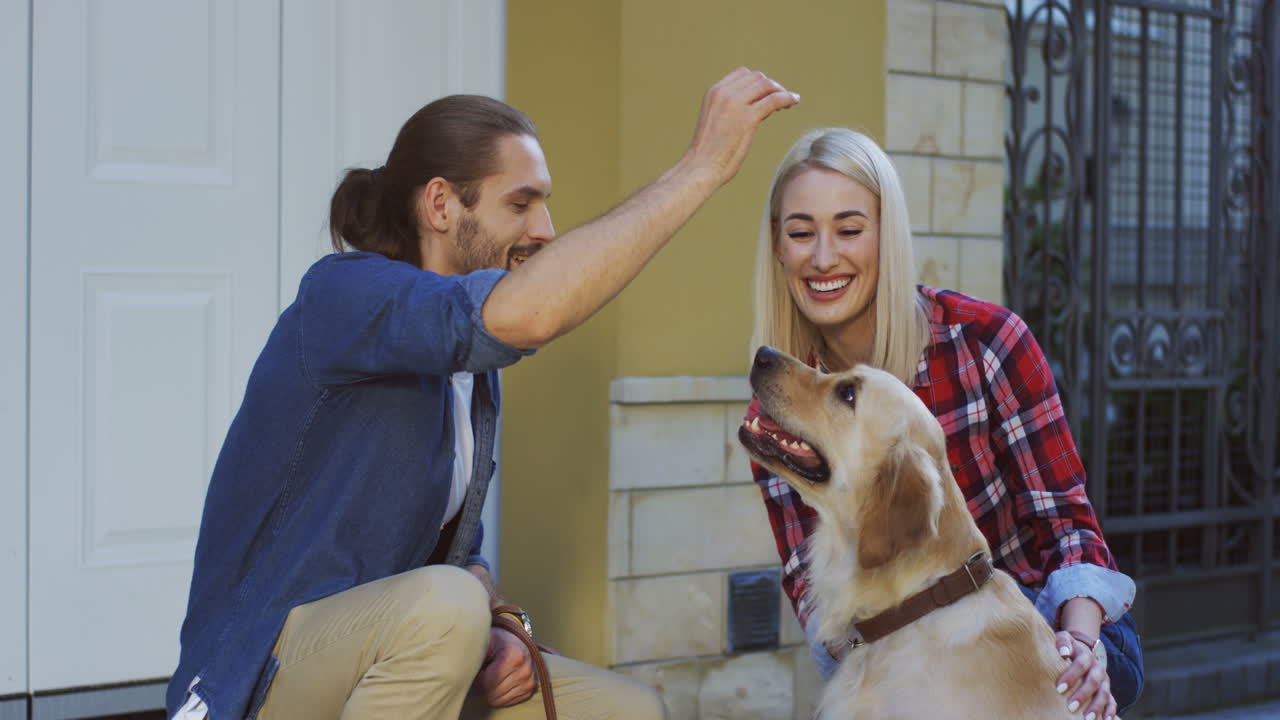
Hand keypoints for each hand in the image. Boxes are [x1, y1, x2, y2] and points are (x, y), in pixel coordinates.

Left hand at [473, 626, 535, 706]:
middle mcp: (525, 671)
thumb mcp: (485, 641)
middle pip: (492, 694)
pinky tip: (498, 682)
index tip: (477, 667)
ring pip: (499, 701)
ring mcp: (529, 681)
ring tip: (491, 675)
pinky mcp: (529, 689)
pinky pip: (508, 702)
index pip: (485, 683)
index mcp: (514, 657)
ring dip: (490, 691)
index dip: (476, 677)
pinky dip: (499, 695)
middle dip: (482, 686)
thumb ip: (475, 654)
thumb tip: (462, 670)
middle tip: (483, 672)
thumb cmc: (497, 641)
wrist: (514, 640)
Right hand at [683, 67, 799, 187]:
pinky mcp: (747, 118)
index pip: (743, 74)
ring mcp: (735, 104)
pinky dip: (787, 98)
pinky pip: (774, 100)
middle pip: (757, 77)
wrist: (700, 167)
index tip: (766, 94)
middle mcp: (724, 93)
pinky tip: (794, 101)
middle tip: (780, 100)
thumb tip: (757, 108)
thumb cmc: (708, 152)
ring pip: (766, 85)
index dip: (758, 82)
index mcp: (714, 92)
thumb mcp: (715, 121)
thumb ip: (730, 110)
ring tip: (788, 102)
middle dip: (771, 86)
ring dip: (780, 91)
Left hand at [1054, 630, 1116, 719]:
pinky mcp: (1107, 691)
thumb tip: (1063, 652)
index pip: (1081, 664)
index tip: (1059, 688)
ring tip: (1087, 719)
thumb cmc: (1067, 647)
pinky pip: (1112, 703)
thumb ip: (1062, 642)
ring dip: (1096, 707)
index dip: (1071, 676)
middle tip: (1070, 707)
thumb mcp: (1064, 639)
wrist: (1082, 649)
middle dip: (1083, 695)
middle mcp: (1098, 669)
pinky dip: (1110, 712)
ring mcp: (1104, 681)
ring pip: (1103, 694)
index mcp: (1087, 656)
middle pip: (1093, 682)